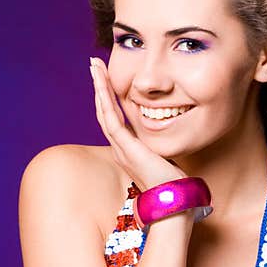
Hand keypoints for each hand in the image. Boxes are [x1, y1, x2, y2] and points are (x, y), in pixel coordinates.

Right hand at [89, 56, 186, 191]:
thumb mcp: (164, 159)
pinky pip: (111, 121)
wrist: (172, 200)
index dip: (109, 97)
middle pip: (104, 111)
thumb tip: (168, 138)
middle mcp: (120, 148)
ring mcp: (121, 148)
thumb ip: (160, 148)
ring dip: (99, 88)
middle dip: (100, 87)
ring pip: (104, 112)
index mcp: (128, 150)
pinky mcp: (126, 149)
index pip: (114, 118)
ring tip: (94, 68)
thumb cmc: (172, 184)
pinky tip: (102, 85)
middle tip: (94, 65)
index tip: (106, 78)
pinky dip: (105, 101)